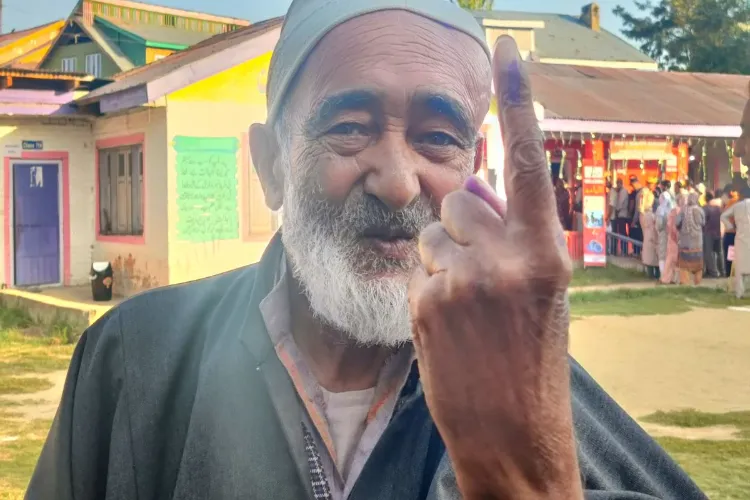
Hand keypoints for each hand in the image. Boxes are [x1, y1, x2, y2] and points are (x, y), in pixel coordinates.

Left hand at [408, 36, 580, 498]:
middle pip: (458, 200)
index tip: (508, 48)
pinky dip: (426, 291)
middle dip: (460, 226)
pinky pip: (415, 271)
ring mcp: (463, 282)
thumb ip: (509, 234)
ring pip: (430, 235)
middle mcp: (507, 259)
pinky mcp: (427, 305)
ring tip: (464, 307)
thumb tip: (469, 188)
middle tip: (476, 273)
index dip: (520, 101)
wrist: (511, 431)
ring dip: (441, 261)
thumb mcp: (541, 291)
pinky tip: (447, 327)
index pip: (533, 162)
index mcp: (548, 251)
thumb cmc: (529, 357)